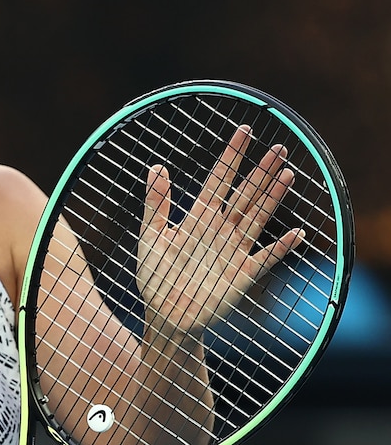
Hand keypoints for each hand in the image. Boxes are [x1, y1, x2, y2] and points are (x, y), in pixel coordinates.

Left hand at [137, 125, 304, 338]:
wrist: (164, 315)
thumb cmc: (156, 275)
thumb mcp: (150, 235)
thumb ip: (156, 203)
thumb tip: (157, 166)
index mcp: (198, 217)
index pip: (218, 179)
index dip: (231, 156)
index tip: (244, 131)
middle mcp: (220, 229)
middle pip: (244, 194)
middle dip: (260, 172)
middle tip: (279, 148)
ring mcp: (234, 251)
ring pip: (257, 218)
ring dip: (272, 199)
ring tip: (287, 175)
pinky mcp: (242, 275)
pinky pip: (265, 258)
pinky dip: (280, 248)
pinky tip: (296, 233)